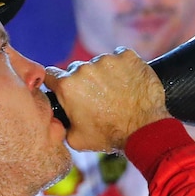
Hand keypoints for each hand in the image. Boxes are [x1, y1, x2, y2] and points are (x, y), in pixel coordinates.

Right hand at [44, 47, 170, 151]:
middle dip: (84, 81)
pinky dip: (123, 67)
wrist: (144, 130)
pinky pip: (120, 57)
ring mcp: (107, 60)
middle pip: (76, 69)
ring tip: (117, 92)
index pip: (50, 75)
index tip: (63, 87)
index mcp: (67, 86)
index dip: (56, 82)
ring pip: (99, 63)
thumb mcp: (75, 139)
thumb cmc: (110, 136)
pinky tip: (128, 82)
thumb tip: (58, 118)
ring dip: (105, 74)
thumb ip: (61, 124)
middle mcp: (84, 68)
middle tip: (97, 97)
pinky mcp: (128, 56)